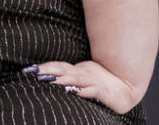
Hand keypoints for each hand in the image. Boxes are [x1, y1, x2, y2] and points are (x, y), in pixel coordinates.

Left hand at [23, 60, 140, 114]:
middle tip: (36, 74)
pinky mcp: (103, 91)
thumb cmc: (102, 83)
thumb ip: (69, 77)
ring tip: (51, 81)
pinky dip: (84, 90)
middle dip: (49, 72)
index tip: (31, 69)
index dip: (46, 67)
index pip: (59, 66)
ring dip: (63, 80)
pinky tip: (75, 91)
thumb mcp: (83, 78)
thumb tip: (48, 78)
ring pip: (75, 80)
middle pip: (64, 71)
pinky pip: (92, 91)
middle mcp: (83, 74)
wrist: (126, 86)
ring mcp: (93, 81)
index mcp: (78, 70)